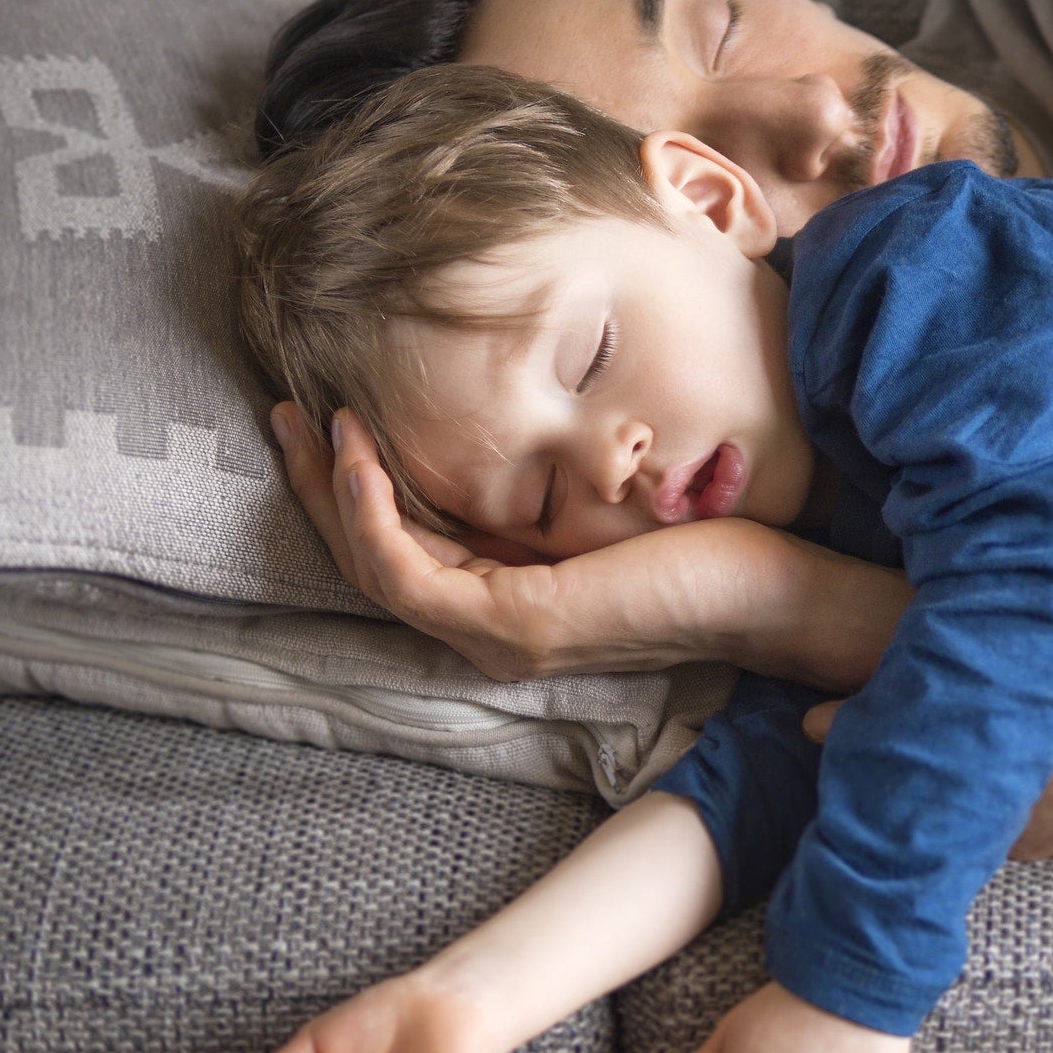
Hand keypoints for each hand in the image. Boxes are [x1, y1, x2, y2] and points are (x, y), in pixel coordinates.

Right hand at [270, 404, 795, 680]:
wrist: (768, 592)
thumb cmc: (705, 545)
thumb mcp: (600, 504)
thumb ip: (543, 486)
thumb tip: (506, 420)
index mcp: (506, 604)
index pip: (400, 550)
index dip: (351, 485)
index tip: (326, 415)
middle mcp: (489, 632)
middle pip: (369, 560)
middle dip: (319, 484)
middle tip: (285, 415)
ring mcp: (497, 636)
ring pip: (375, 569)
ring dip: (335, 493)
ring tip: (315, 423)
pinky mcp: (515, 626)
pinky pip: (411, 575)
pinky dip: (376, 518)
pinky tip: (365, 459)